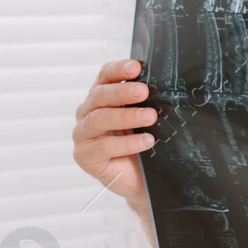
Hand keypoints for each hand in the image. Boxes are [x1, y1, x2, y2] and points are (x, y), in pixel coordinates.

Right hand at [72, 59, 154, 207]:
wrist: (140, 179)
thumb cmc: (141, 144)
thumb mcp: (145, 119)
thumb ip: (146, 102)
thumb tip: (163, 85)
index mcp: (102, 98)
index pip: (105, 76)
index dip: (118, 70)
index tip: (136, 67)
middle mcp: (88, 113)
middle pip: (100, 96)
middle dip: (122, 92)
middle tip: (143, 92)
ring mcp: (84, 135)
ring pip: (99, 119)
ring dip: (126, 116)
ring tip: (150, 117)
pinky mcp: (85, 156)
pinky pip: (102, 147)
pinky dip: (126, 143)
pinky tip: (145, 141)